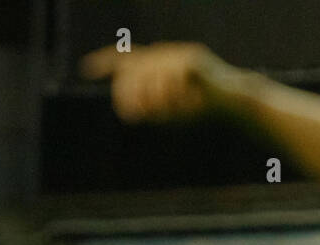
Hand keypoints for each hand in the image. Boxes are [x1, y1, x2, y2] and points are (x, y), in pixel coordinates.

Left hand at [80, 42, 227, 123]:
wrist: (232, 103)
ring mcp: (178, 54)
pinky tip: (183, 104)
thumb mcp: (170, 112)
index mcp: (158, 64)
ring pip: (151, 74)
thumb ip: (149, 108)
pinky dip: (174, 96)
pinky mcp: (192, 59)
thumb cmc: (201, 109)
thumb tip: (127, 108)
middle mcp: (165, 54)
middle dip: (129, 94)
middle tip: (134, 115)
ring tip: (164, 113)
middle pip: (133, 70)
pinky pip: (171, 77)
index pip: (127, 58)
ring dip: (154, 99)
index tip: (87, 69)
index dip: (105, 62)